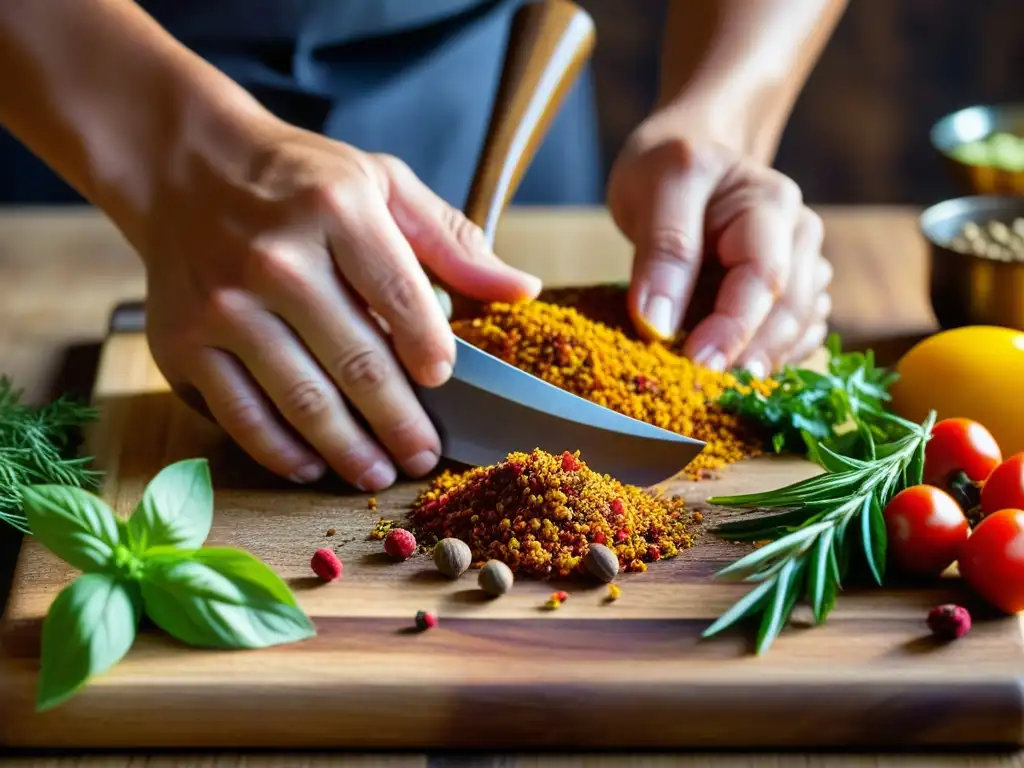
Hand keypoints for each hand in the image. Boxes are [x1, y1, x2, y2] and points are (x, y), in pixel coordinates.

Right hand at [140, 117, 540, 489]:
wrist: (187, 167)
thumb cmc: (301, 181)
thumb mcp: (382, 185)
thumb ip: (452, 241)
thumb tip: (523, 289)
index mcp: (338, 210)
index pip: (402, 297)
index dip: (430, 351)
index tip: (444, 383)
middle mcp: (277, 259)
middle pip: (358, 361)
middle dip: (401, 421)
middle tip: (424, 455)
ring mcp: (225, 306)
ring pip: (303, 399)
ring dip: (349, 449)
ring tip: (379, 472)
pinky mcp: (183, 343)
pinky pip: (242, 415)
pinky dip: (281, 450)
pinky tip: (312, 465)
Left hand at [607, 111, 832, 375]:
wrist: (685, 156)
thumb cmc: (669, 166)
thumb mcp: (656, 189)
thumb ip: (663, 252)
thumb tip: (658, 326)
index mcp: (771, 205)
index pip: (766, 277)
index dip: (735, 327)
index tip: (697, 365)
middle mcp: (799, 239)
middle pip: (791, 311)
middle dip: (750, 356)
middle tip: (704, 392)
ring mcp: (802, 268)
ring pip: (799, 332)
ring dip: (761, 363)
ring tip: (713, 387)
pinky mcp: (789, 295)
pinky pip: (792, 340)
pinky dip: (765, 360)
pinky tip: (730, 370)